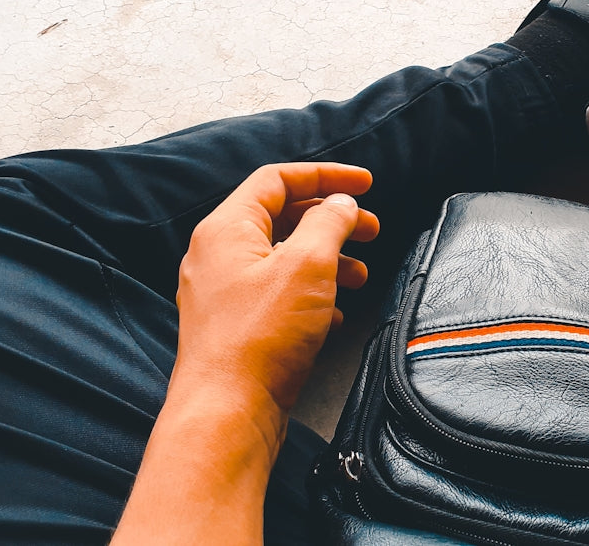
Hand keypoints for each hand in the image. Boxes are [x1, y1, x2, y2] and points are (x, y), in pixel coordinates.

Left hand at [171, 162, 378, 416]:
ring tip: (360, 274)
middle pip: (282, 217)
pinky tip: (336, 313)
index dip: (326, 175)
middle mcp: (218, 256)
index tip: (366, 184)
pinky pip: (277, 294)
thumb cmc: (260, 338)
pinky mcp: (235, 327)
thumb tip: (341, 204)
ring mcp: (224, 293)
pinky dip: (311, 294)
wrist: (227, 413)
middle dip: (332, 220)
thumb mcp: (307, 265)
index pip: (277, 179)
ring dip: (327, 259)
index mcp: (227, 229)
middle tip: (370, 229)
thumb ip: (329, 224)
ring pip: (283, 258)